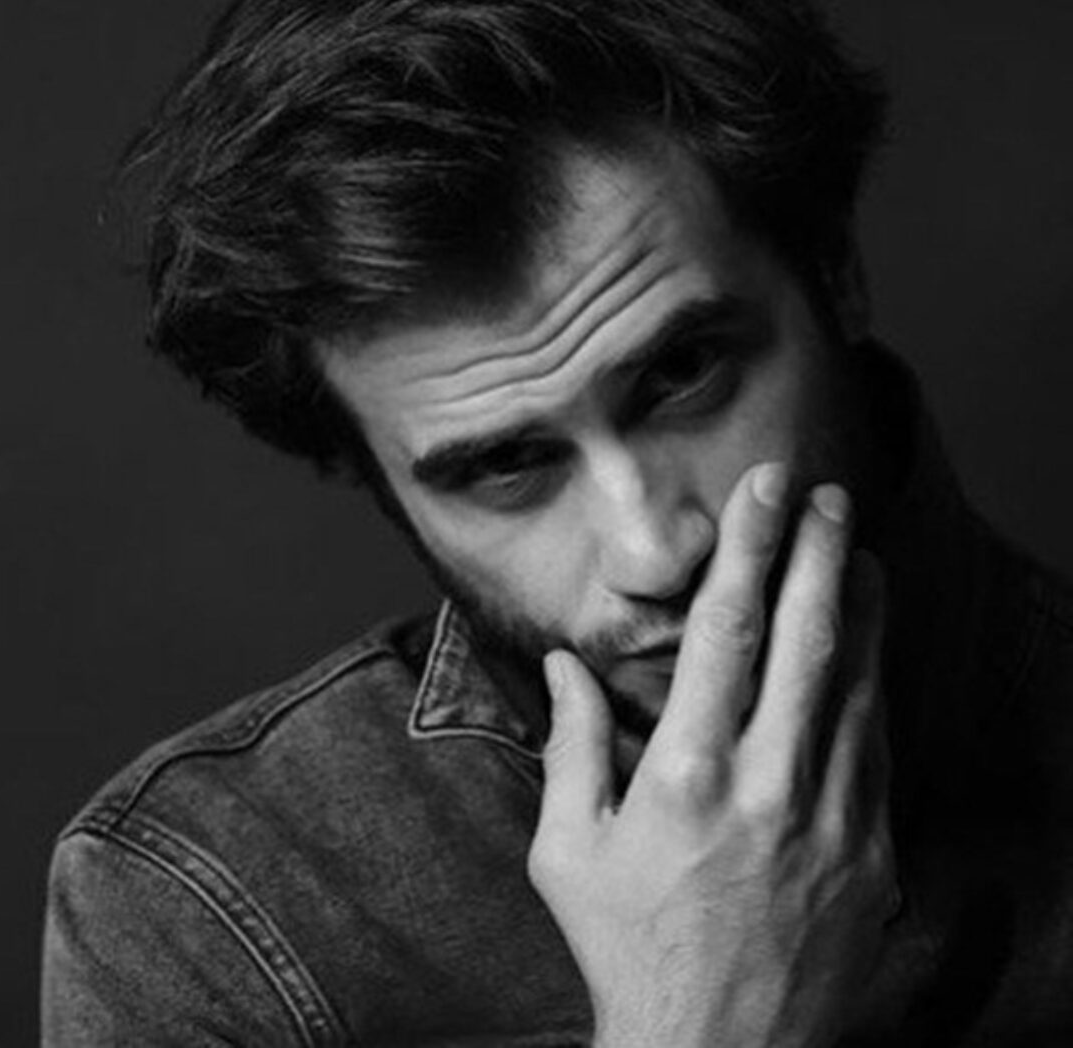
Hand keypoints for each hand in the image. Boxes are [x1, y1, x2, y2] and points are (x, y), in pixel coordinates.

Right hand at [527, 463, 894, 1047]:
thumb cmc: (628, 947)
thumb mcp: (566, 850)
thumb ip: (568, 746)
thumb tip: (562, 665)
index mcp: (685, 775)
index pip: (725, 632)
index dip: (749, 549)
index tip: (764, 492)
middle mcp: (767, 785)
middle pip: (807, 640)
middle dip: (819, 554)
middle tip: (829, 496)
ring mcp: (831, 821)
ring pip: (857, 686)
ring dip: (863, 609)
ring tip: (861, 551)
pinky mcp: (871, 856)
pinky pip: (878, 749)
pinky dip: (875, 686)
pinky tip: (871, 650)